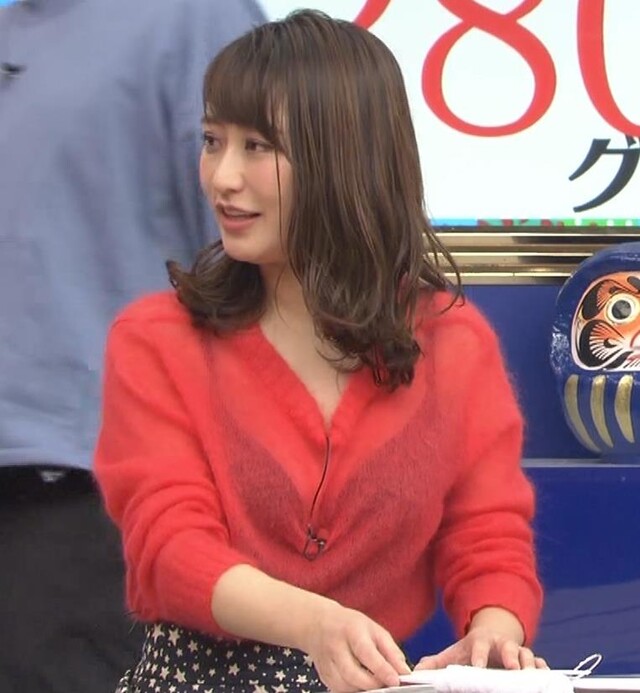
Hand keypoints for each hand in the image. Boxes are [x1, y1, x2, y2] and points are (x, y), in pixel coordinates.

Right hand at [302, 601, 410, 691]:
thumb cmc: (350, 626)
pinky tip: (361, 684)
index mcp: (351, 630)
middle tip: (388, 684)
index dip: (381, 669)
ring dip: (363, 688)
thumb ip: (391, 651)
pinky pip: (340, 690)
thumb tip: (405, 672)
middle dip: (374, 684)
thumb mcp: (374, 629)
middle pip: (353, 674)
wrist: (319, 624)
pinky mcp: (323, 676)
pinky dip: (353, 690)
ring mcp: (326, 663)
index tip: (395, 680)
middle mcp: (336, 647)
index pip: (366, 653)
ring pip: (346, 686)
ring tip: (375, 683)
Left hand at [415, 607, 547, 670]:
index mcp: (480, 641)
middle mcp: (500, 643)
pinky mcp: (527, 660)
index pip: (479, 646)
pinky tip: (543, 677)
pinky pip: (539, 662)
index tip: (477, 666)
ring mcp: (516, 650)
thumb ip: (434, 663)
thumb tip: (415, 672)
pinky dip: (542, 668)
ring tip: (531, 675)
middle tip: (513, 669)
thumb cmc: (469, 651)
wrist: (489, 639)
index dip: (479, 655)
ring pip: (526, 653)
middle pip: (508, 646)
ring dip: (529, 663)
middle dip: (511, 656)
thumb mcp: (452, 654)